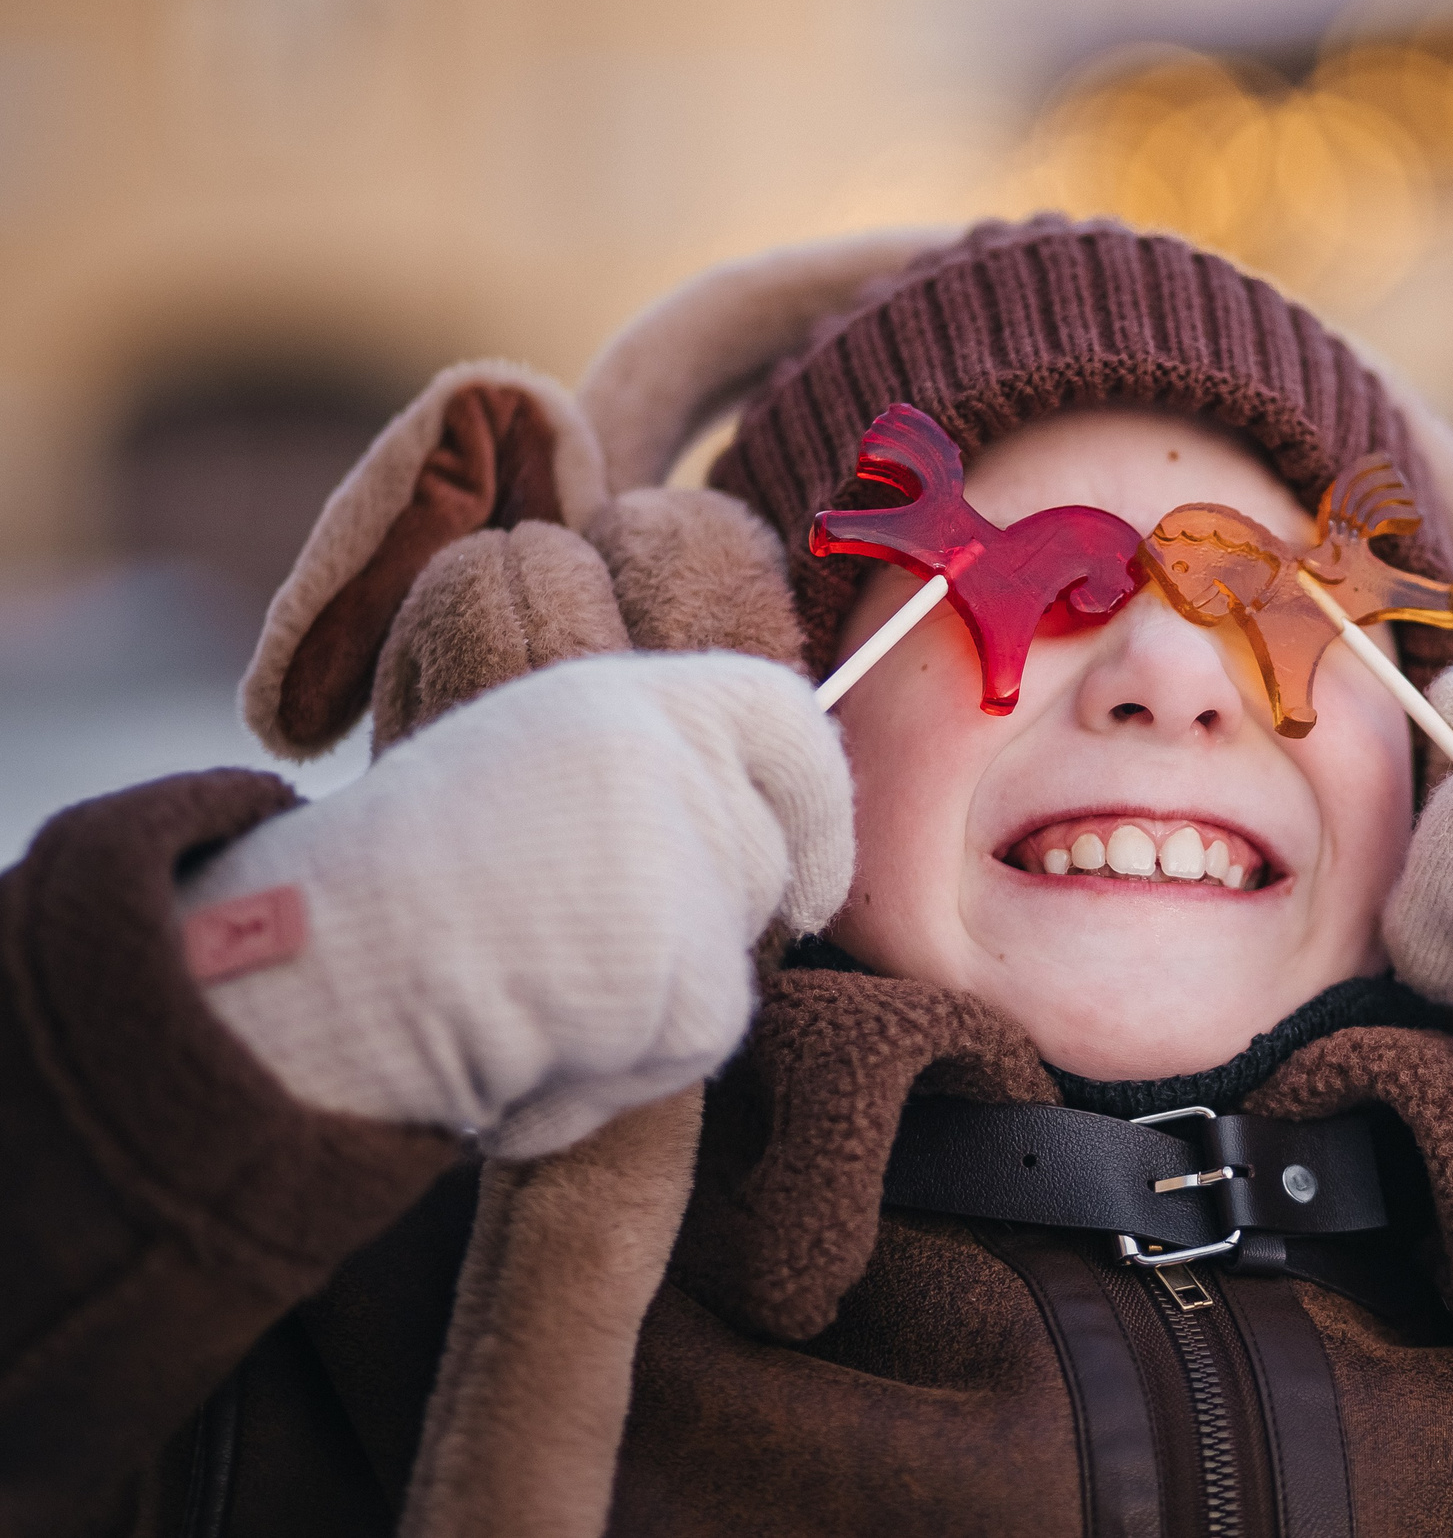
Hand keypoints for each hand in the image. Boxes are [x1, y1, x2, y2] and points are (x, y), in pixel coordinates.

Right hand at [181, 652, 852, 1158]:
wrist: (321, 972)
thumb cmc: (402, 879)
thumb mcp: (526, 769)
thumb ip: (645, 777)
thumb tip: (750, 824)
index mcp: (629, 698)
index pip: (790, 719)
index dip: (820, 803)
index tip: (810, 876)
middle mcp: (674, 767)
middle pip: (764, 858)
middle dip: (703, 924)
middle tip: (578, 946)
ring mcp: (688, 872)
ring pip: (732, 959)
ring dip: (649, 1001)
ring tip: (528, 983)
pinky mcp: (685, 979)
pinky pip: (696, 1038)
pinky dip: (623, 1064)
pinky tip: (529, 1039)